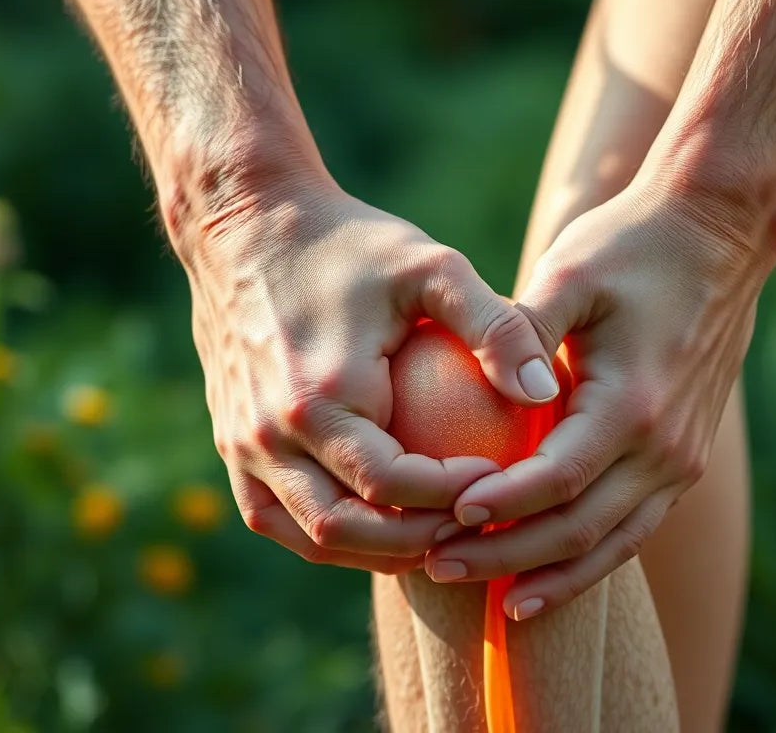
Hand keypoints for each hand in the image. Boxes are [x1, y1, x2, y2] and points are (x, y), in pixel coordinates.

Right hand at [181, 175, 559, 572]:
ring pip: (309, 534)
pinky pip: (275, 516)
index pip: (391, 486)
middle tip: (474, 522)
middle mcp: (270, 433)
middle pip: (348, 529)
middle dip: (419, 541)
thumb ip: (494, 326)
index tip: (498, 481)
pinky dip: (325, 533)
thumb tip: (544, 391)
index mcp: (319, 397)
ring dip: (374, 549)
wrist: (244, 226)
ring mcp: (241, 444)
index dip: (452, 499)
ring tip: (434, 532)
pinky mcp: (230, 443)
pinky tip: (377, 521)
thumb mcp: (431, 267)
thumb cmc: (349, 243)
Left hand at [424, 182, 775, 615]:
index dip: (501, 507)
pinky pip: (634, 527)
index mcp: (633, 403)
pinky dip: (591, 559)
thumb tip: (489, 392)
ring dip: (552, 576)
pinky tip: (546, 577)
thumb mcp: (568, 272)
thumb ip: (522, 332)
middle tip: (440, 568)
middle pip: (580, 529)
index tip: (444, 520)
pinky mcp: (685, 459)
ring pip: (613, 544)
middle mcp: (666, 445)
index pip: (557, 480)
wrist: (720, 234)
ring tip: (493, 601)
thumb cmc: (631, 245)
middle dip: (509, 559)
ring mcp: (682, 458)